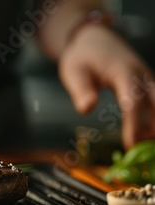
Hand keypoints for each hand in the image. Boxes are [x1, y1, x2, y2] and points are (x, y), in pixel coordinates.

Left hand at [58, 25, 154, 148]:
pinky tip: (145, 136)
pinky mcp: (147, 84)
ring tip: (143, 146)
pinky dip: (154, 118)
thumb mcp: (73, 72)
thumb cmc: (81, 57)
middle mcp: (140, 75)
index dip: (133, 125)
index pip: (132, 102)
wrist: (93, 39)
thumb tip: (87, 109)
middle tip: (143, 151)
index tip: (130, 146)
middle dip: (154, 127)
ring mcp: (146, 79)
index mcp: (123, 72)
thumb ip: (81, 91)